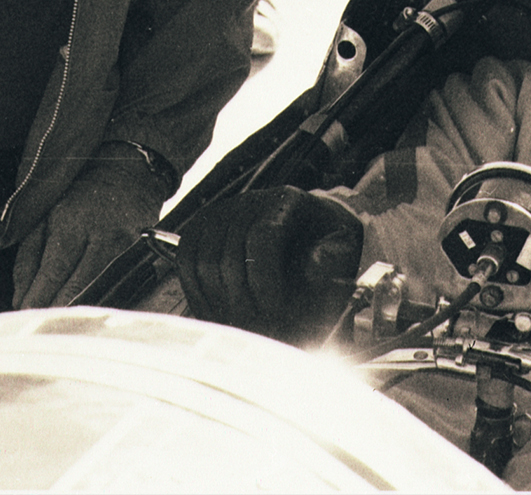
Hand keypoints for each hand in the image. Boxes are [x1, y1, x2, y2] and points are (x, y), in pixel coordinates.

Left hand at [13, 158, 167, 307]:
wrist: (130, 172)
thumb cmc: (80, 194)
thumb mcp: (45, 216)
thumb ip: (28, 257)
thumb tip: (21, 297)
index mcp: (72, 222)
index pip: (54, 271)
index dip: (40, 297)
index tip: (26, 314)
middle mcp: (102, 234)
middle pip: (79, 285)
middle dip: (57, 307)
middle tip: (39, 323)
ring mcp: (127, 244)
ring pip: (100, 287)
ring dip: (78, 305)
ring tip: (60, 317)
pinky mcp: (142, 250)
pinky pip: (117, 281)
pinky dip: (100, 295)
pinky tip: (87, 302)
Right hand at [176, 186, 363, 344]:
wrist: (307, 230)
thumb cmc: (327, 243)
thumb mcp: (344, 247)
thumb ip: (334, 257)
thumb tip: (311, 265)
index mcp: (287, 201)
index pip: (263, 238)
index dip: (264, 279)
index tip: (275, 310)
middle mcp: (250, 200)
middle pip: (229, 254)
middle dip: (242, 300)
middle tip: (256, 330)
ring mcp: (222, 211)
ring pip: (203, 260)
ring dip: (218, 301)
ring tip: (239, 327)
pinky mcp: (202, 227)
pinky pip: (186, 260)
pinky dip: (197, 292)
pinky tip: (216, 314)